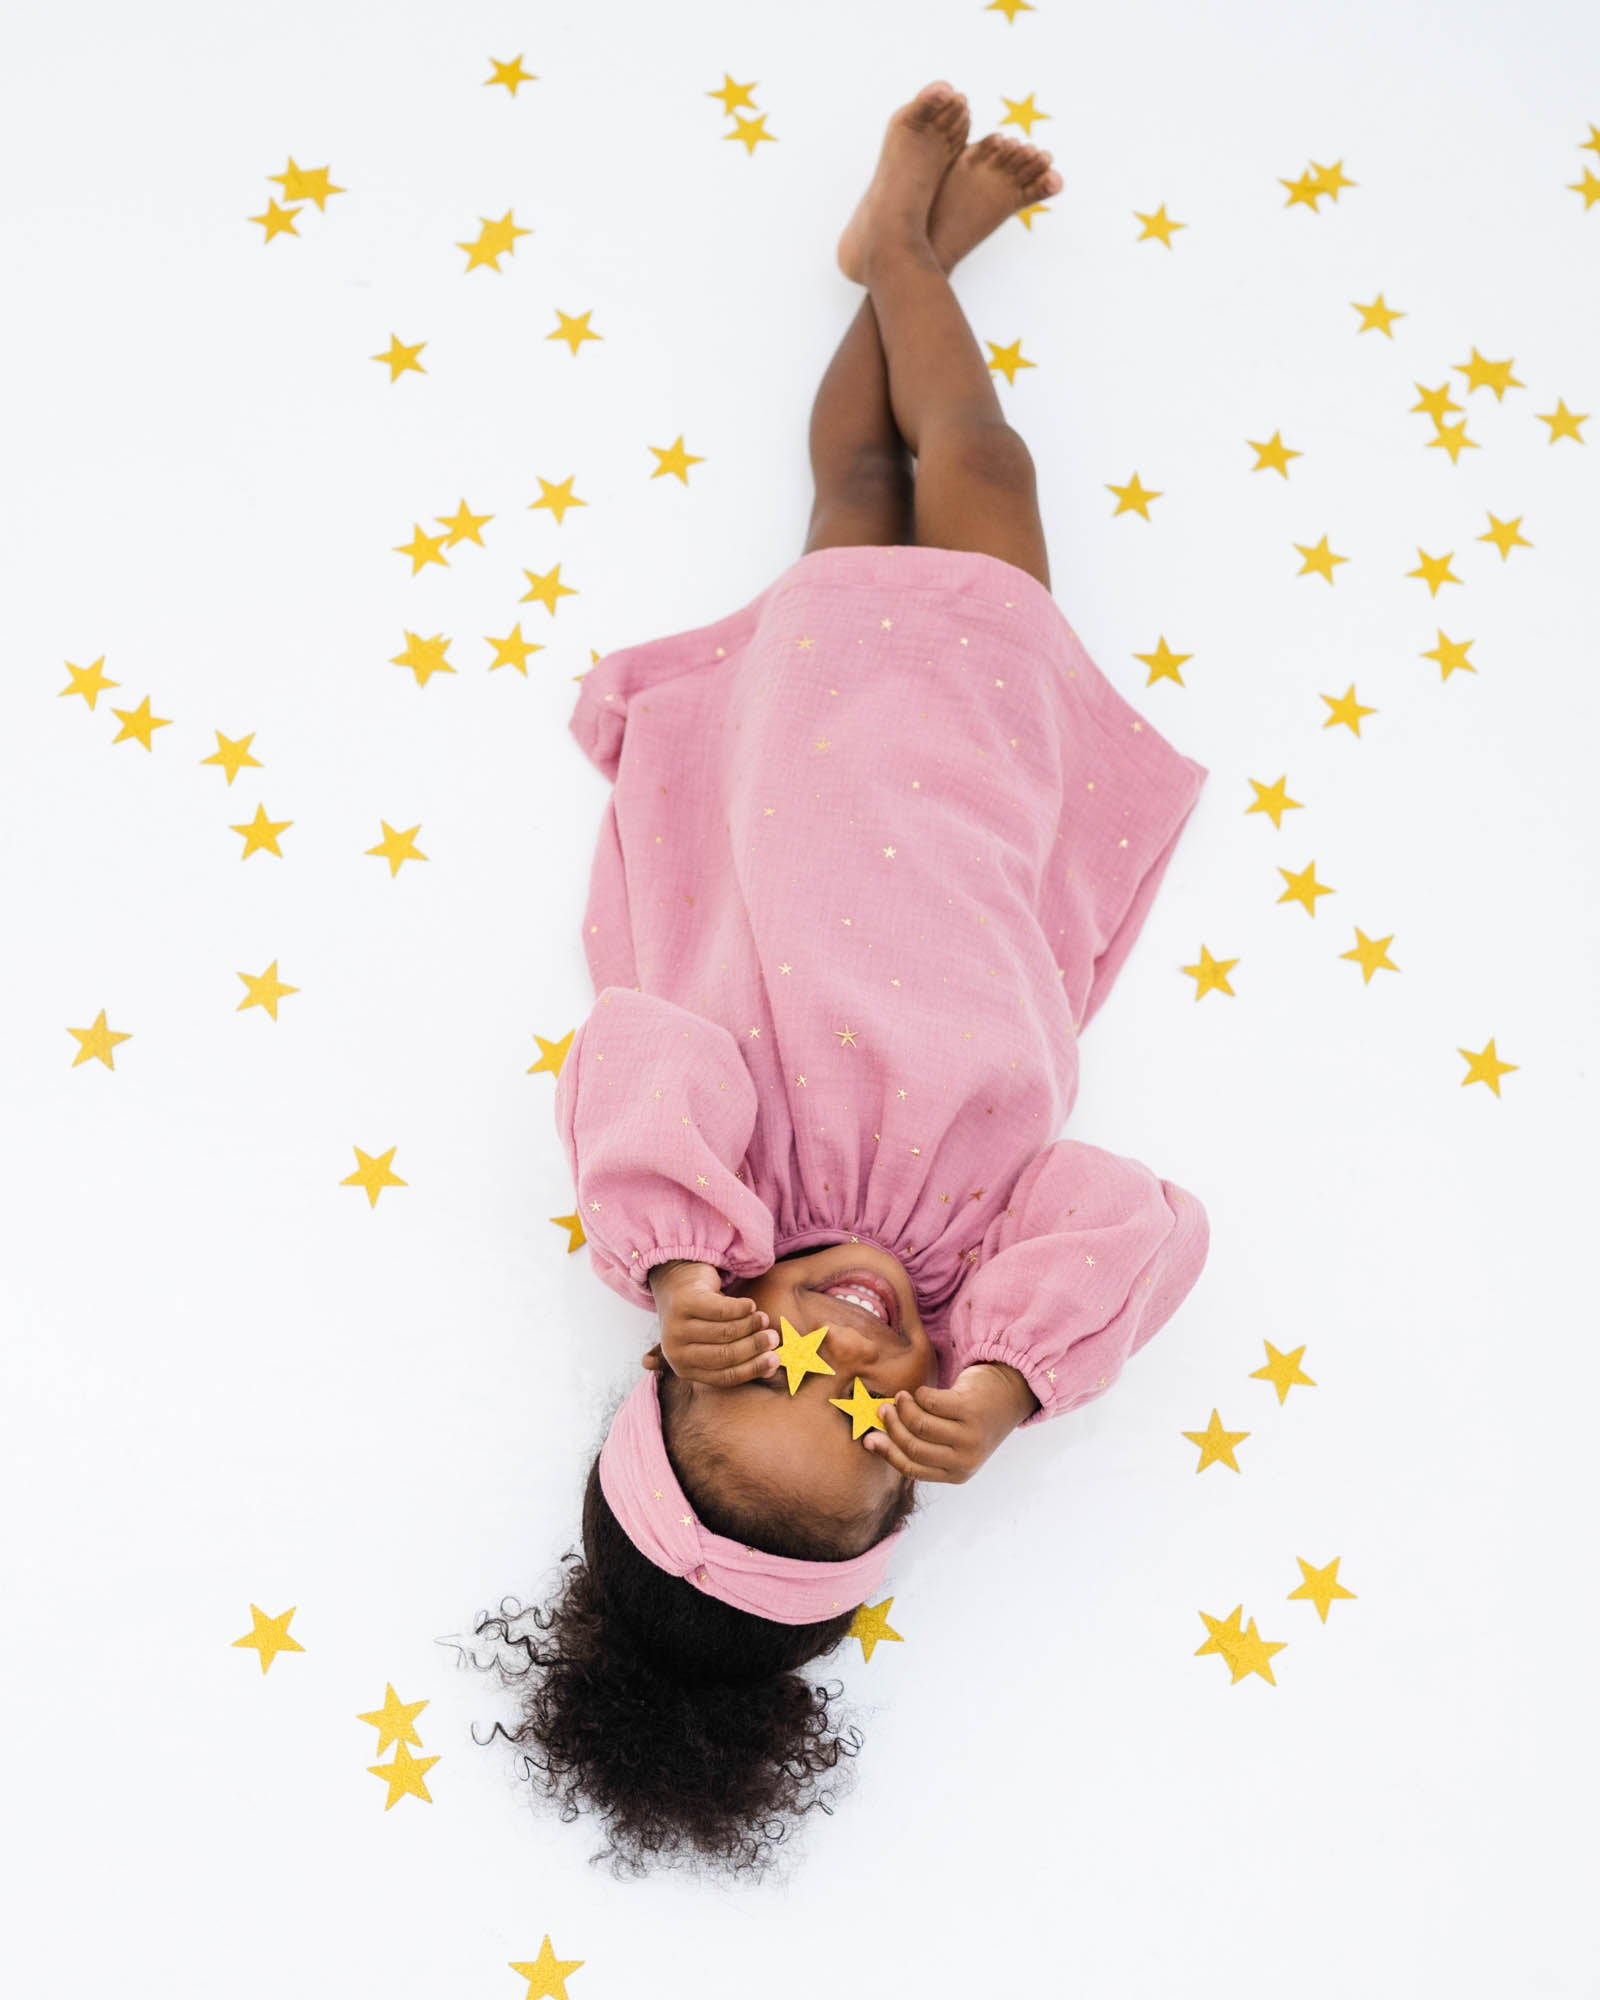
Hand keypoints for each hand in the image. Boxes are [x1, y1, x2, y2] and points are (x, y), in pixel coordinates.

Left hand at [642, 1260, 778, 1388]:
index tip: (776, 1360)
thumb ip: (741, 1358)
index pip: (724, 1377)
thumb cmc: (703, 1320)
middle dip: (755, 1347)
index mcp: (685, 1369)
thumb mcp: (717, 1342)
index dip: (753, 1369)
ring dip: (751, 1325)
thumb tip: (772, 1368)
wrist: (677, 1285)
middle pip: (725, 1355)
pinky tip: (750, 1305)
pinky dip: (741, 1308)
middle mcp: (675, 1352)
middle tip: (773, 1337)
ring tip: (763, 1319)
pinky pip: (721, 1310)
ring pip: (725, 1332)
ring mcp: (676, 1327)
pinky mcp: (683, 1303)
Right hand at [862, 1362, 1034, 1484]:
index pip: (912, 1468)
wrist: (1007, 1396)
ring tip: (902, 1397)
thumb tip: (871, 1441)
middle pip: (914, 1446)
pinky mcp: (971, 1409)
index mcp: (957, 1473)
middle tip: (883, 1408)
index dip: (887, 1453)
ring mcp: (970, 1435)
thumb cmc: (971, 1421)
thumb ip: (920, 1445)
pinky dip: (919, 1394)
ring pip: (920, 1424)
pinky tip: (921, 1392)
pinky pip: (930, 1402)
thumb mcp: (950, 1443)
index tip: (868, 1438)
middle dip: (892, 1426)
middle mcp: (965, 1459)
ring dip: (904, 1407)